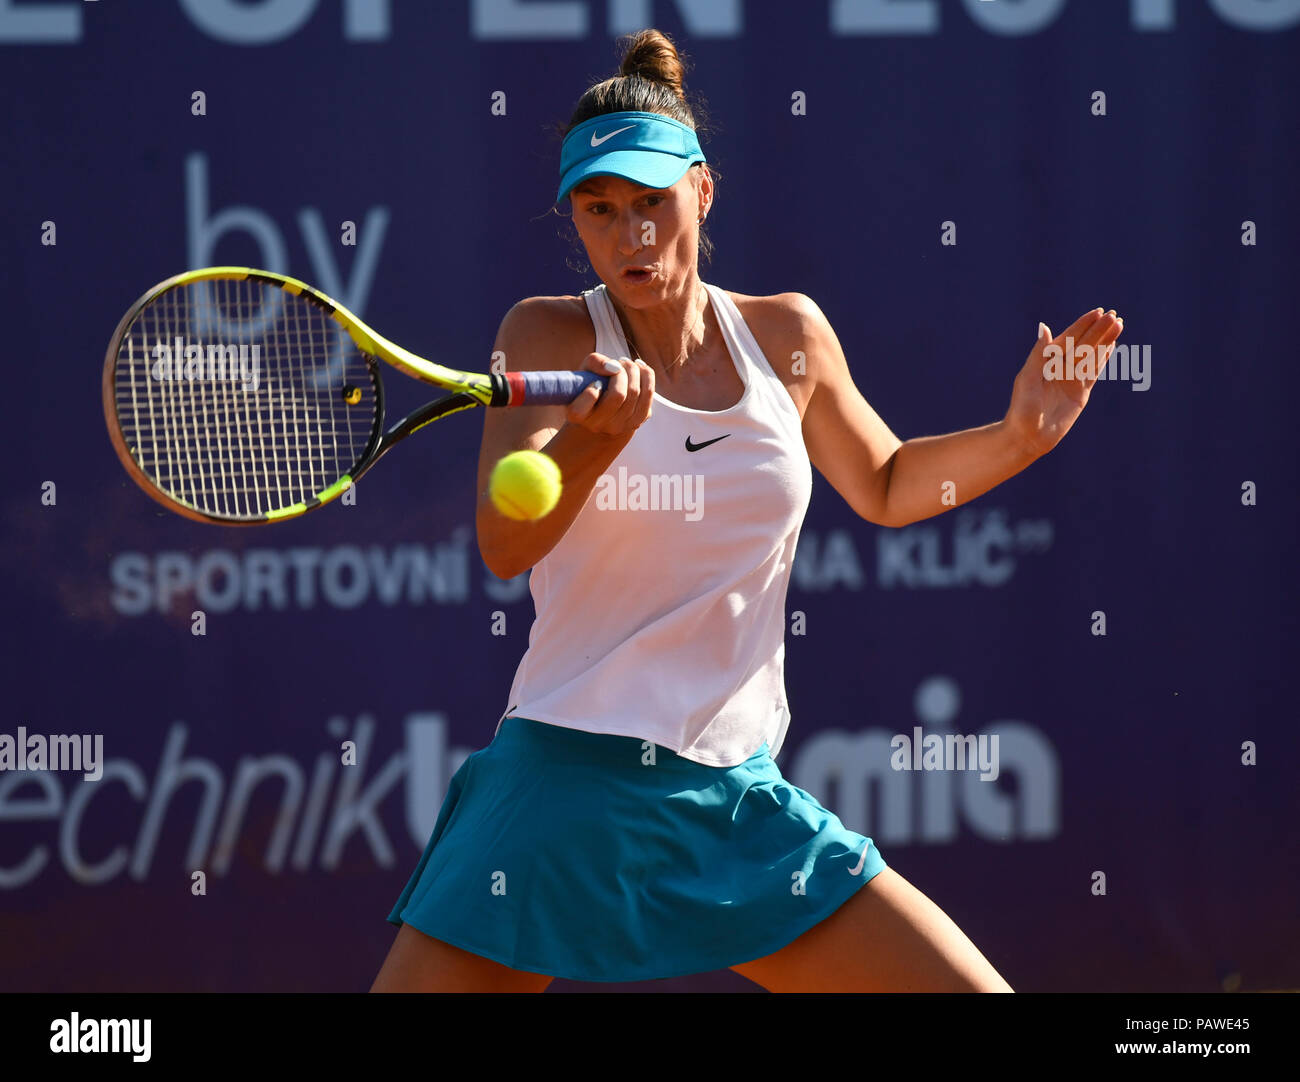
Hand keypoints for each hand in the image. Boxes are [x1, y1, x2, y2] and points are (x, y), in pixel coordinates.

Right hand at [566, 353, 654, 436]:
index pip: (587, 401)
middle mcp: (597, 425)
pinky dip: (646, 375)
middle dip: (621, 372)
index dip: (593, 388)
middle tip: (618, 365)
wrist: (601, 409)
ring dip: (633, 371)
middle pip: (618, 395)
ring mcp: (618, 427)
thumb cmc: (590, 384)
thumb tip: (615, 367)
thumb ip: (595, 362)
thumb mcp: (585, 370)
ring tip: (626, 365)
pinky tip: (639, 369)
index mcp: (578, 414)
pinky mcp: (636, 422)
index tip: (596, 381)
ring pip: (634, 393)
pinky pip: (648, 394)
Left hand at [1004, 308, 1122, 457]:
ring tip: (1119, 325)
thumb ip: (1039, 354)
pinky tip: (1112, 347)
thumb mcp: (1028, 378)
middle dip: (1099, 330)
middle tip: (1115, 316)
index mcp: (1045, 361)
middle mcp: (1059, 368)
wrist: (1028, 436)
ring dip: (1105, 341)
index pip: (1068, 338)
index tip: (1098, 312)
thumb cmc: (1022, 407)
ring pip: (1091, 356)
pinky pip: (1094, 372)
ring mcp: (1070, 380)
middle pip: (1083, 345)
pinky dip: (1102, 360)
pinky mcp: (1080, 393)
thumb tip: (1045, 326)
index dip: (1083, 325)